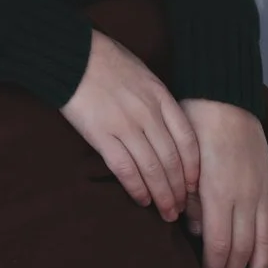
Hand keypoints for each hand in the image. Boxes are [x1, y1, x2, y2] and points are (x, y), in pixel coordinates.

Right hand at [59, 31, 199, 222]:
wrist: (73, 54)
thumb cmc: (106, 60)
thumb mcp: (142, 73)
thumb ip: (156, 99)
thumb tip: (166, 127)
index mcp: (160, 96)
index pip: (187, 140)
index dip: (193, 167)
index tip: (194, 185)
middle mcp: (148, 113)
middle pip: (172, 160)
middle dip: (179, 189)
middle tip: (181, 209)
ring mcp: (126, 125)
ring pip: (153, 169)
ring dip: (162, 195)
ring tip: (166, 213)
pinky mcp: (102, 135)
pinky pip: (125, 169)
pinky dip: (136, 188)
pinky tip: (142, 200)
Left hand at [179, 98, 267, 267]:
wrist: (224, 94)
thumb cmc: (196, 124)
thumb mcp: (184, 161)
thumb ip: (189, 198)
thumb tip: (193, 228)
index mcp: (220, 193)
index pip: (221, 245)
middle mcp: (246, 196)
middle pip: (244, 248)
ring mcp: (262, 189)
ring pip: (265, 239)